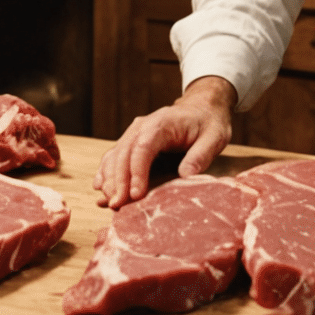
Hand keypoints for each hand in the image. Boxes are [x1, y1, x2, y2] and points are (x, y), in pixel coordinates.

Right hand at [93, 76, 235, 208]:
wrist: (202, 108)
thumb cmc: (208, 124)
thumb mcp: (214, 138)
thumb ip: (200, 156)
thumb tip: (185, 177)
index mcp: (162, 123)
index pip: (143, 147)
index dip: (137, 172)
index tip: (136, 195)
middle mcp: (142, 126)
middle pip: (123, 153)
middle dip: (118, 181)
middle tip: (117, 205)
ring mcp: (134, 133)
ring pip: (114, 156)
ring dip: (109, 180)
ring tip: (110, 203)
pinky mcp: (131, 142)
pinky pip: (114, 157)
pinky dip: (106, 173)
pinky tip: (100, 190)